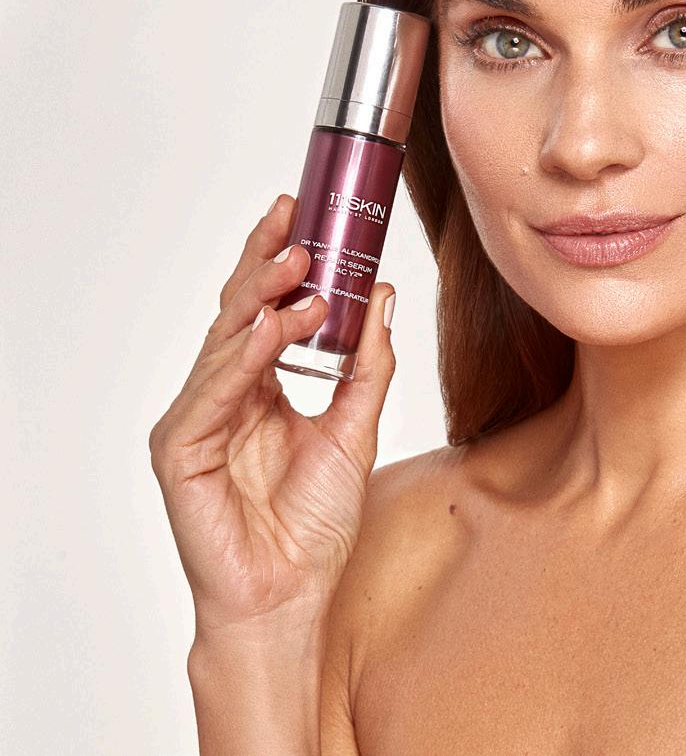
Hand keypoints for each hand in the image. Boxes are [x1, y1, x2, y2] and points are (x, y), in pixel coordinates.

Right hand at [148, 194, 397, 640]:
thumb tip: (382, 292)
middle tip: (298, 225)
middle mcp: (224, 393)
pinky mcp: (180, 451)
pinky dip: (241, 359)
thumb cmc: (315, 526)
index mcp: (259, 384)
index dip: (280, 258)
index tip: (303, 212)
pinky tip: (268, 331)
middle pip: (240, 312)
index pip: (265, 306)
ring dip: (265, 303)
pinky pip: (211, 393)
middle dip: (268, 264)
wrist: (292, 598)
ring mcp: (198, 419)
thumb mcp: (357, 427)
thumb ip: (367, 363)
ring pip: (226, 342)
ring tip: (301, 273)